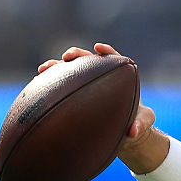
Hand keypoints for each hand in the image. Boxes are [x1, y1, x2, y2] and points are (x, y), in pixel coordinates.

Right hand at [37, 43, 156, 158]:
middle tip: (68, 56)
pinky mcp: (74, 94)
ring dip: (56, 67)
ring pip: (69, 71)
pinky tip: (36, 87)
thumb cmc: (136, 121)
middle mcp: (100, 76)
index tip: (99, 48)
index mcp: (120, 76)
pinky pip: (60, 87)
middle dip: (76, 55)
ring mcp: (86, 84)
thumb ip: (142, 124)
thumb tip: (133, 132)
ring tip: (44, 69)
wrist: (122, 131)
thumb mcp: (144, 122)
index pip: (113, 58)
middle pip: (87, 60)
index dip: (106, 51)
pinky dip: (49, 85)